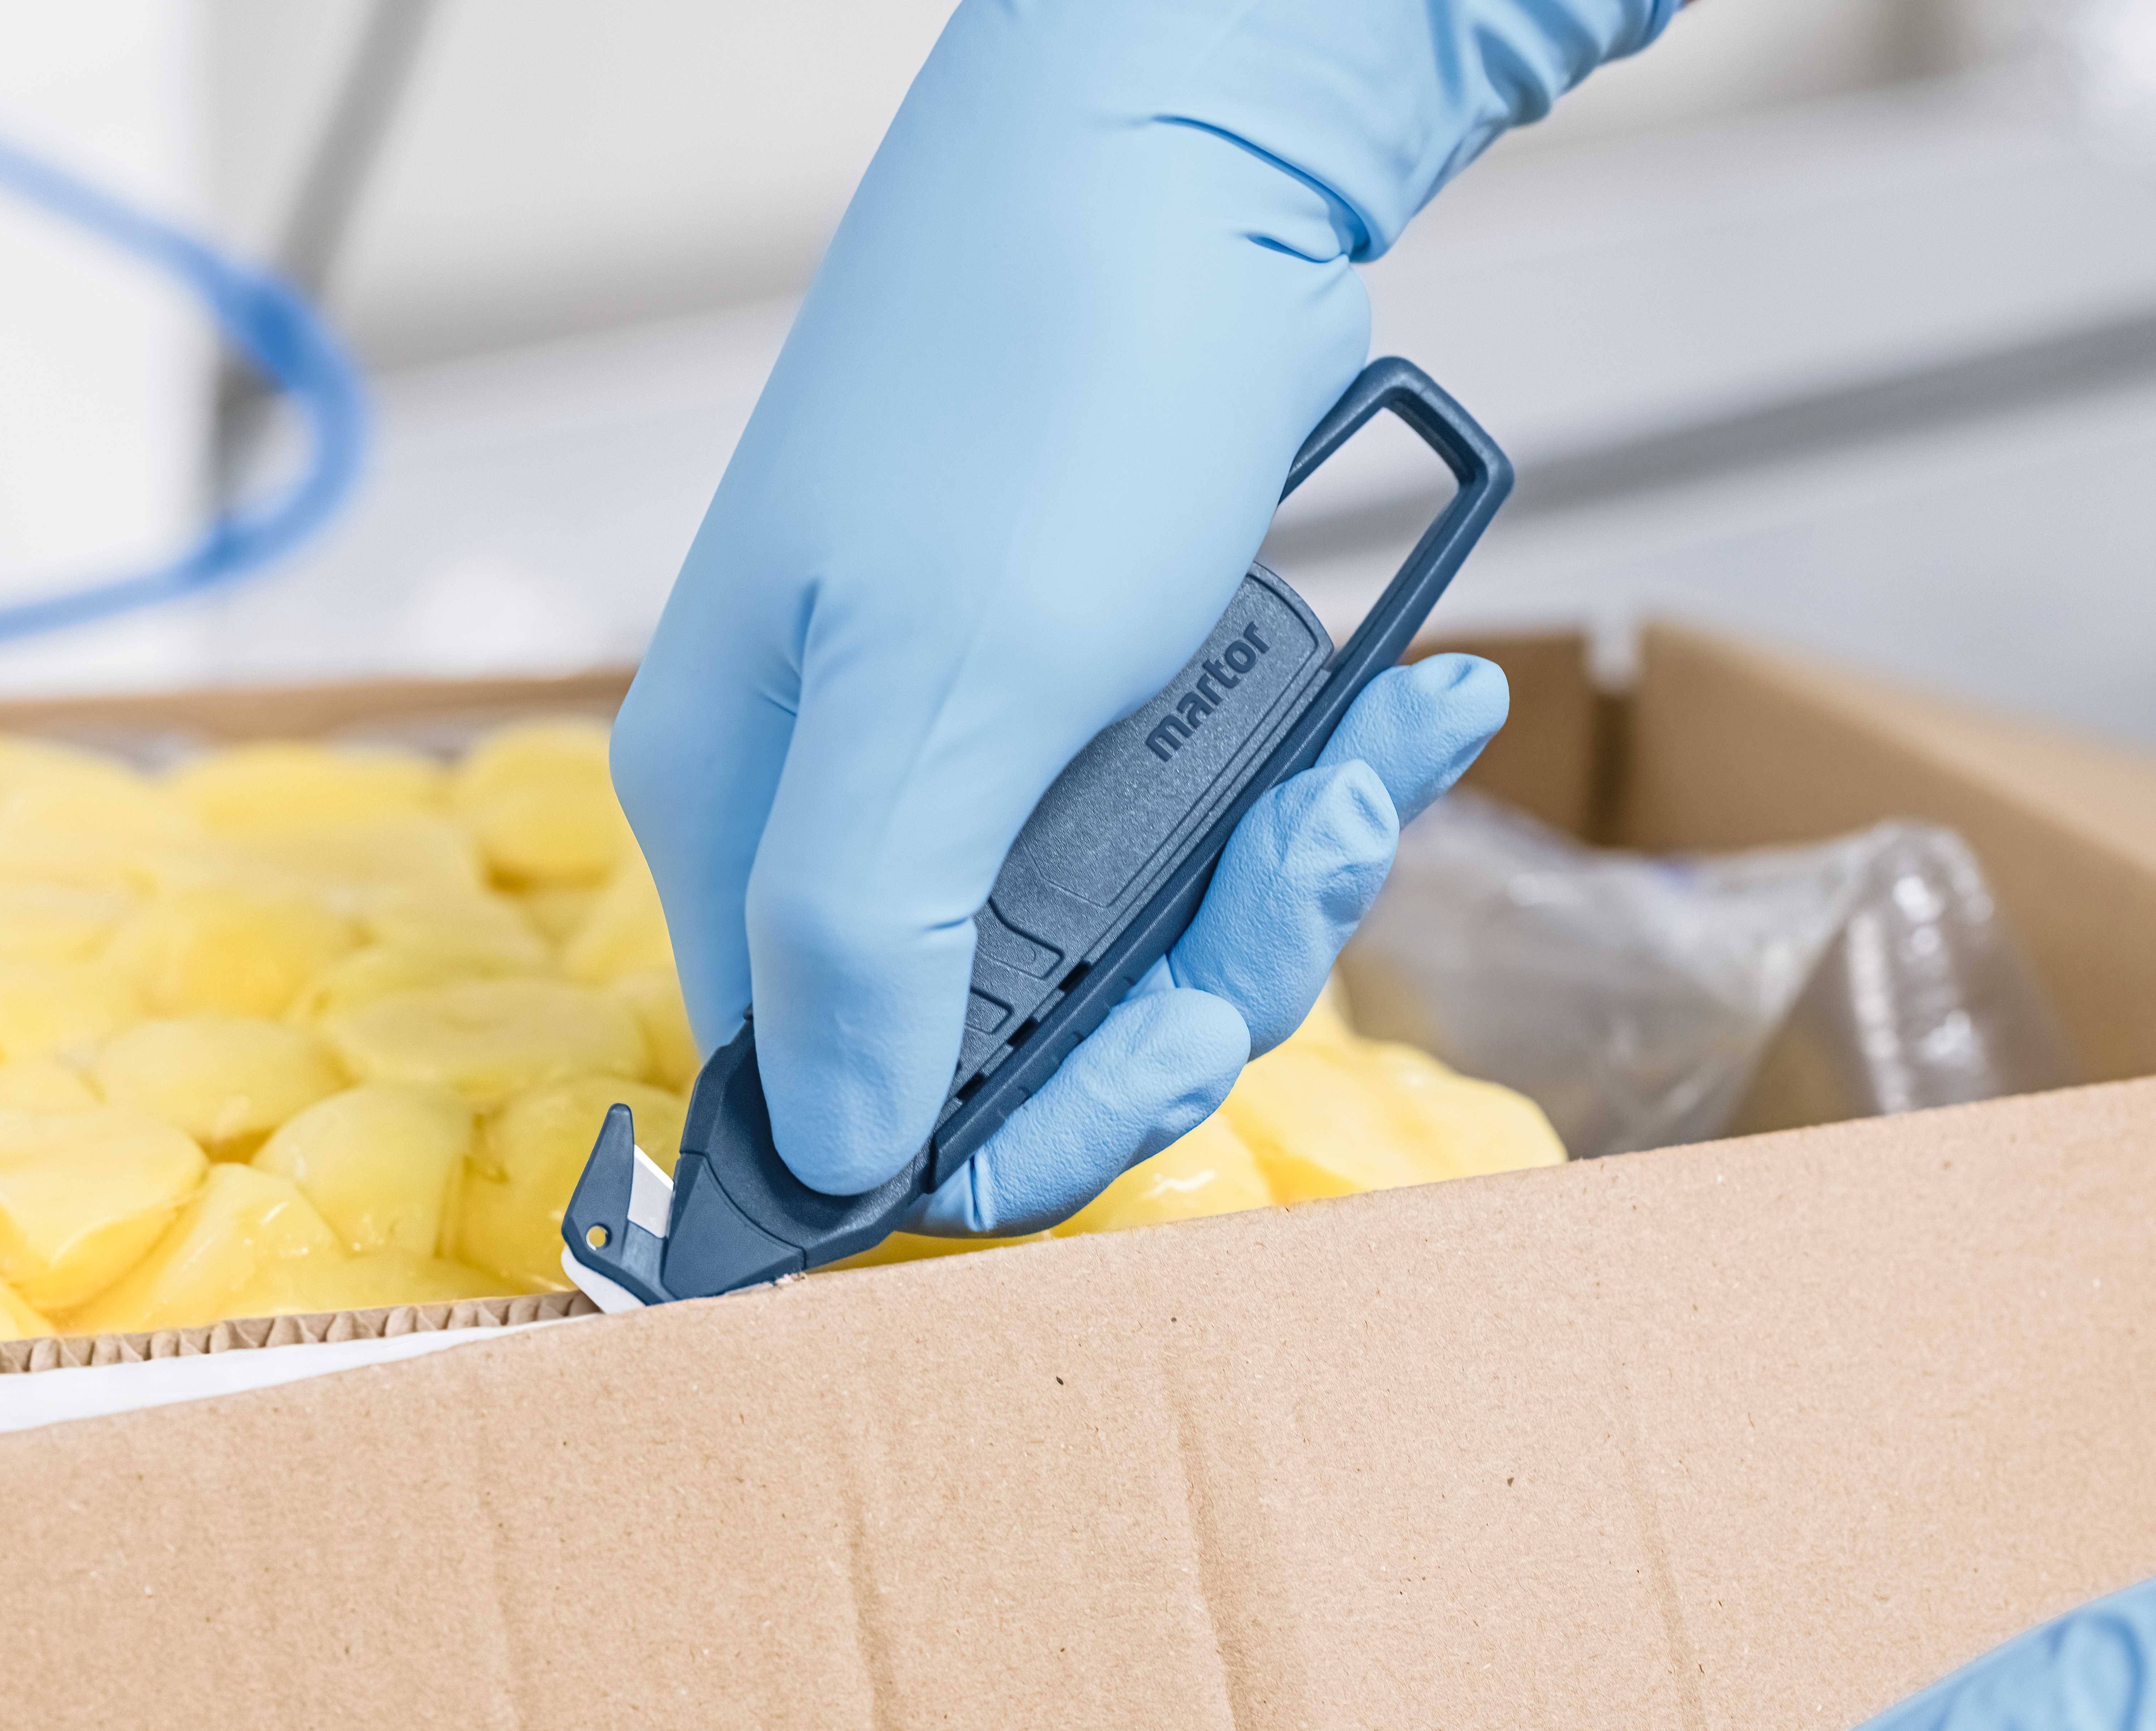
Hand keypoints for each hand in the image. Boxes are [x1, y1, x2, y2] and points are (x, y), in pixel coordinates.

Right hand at [614, 0, 1674, 1205]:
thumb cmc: (1040, 392)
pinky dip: (1315, 778)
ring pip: (1130, 932)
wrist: (1181, 146)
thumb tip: (833, 1159)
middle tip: (1305, 874)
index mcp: (748, 809)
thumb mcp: (941, 697)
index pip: (837, 1085)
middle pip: (1009, 1024)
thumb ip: (865, 941)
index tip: (1169, 1065)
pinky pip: (1200, 819)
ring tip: (1383, 752)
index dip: (1012, 1127)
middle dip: (1189, 983)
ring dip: (1281, 870)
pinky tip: (1408, 702)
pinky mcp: (1089, 684)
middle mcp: (841, 790)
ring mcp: (973, 737)